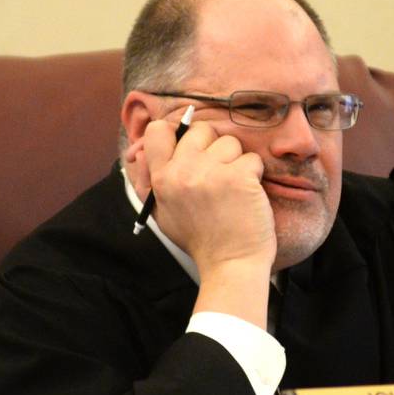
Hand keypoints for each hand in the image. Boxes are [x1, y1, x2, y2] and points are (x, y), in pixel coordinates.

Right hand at [132, 118, 275, 272]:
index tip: (190, 146)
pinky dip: (254, 174)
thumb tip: (139, 150)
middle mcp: (183, 172)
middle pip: (200, 130)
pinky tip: (247, 196)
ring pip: (230, 142)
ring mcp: (212, 173)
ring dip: (236, 161)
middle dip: (213, 147)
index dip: (177, 132)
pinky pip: (251, 158)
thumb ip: (150, 180)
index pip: (158, 130)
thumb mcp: (162, 212)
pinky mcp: (240, 178)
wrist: (230, 264)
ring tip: (233, 189)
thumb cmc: (199, 238)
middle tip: (217, 174)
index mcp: (161, 179)